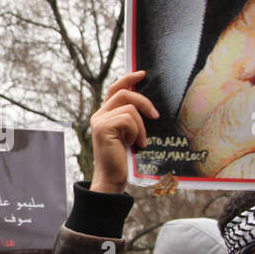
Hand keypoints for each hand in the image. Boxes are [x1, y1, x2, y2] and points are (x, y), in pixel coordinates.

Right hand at [90, 71, 158, 192]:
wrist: (112, 179)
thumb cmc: (123, 160)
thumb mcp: (129, 135)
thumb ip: (131, 119)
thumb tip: (147, 105)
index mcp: (105, 115)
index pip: (114, 89)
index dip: (128, 79)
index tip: (142, 74)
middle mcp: (99, 115)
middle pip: (123, 93)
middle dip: (143, 101)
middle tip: (155, 115)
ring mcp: (99, 121)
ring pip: (129, 108)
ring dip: (141, 127)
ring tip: (140, 142)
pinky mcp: (103, 128)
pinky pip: (128, 119)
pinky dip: (136, 132)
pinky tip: (134, 144)